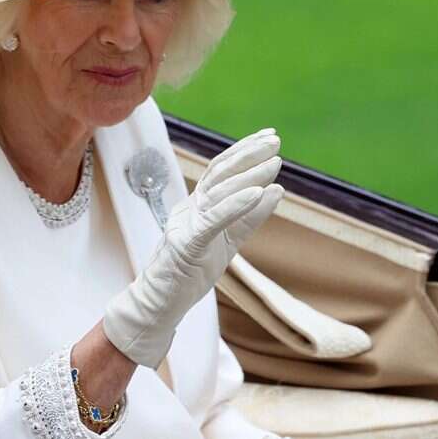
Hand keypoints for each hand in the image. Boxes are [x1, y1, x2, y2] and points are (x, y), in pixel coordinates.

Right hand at [103, 128, 284, 366]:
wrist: (160, 302)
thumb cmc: (190, 273)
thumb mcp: (227, 241)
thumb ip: (248, 217)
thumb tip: (277, 189)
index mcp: (196, 206)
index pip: (220, 171)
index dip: (243, 151)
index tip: (268, 136)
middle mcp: (189, 209)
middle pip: (218, 173)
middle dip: (248, 154)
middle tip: (275, 140)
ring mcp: (185, 224)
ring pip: (217, 192)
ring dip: (248, 176)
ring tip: (274, 163)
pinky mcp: (186, 244)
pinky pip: (213, 220)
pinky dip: (236, 204)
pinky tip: (258, 193)